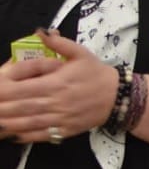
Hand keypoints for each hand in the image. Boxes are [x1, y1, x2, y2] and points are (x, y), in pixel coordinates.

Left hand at [0, 28, 119, 144]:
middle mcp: (57, 102)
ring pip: (28, 123)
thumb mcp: (80, 53)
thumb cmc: (96, 73)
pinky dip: (25, 136)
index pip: (23, 88)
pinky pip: (42, 135)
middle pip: (21, 107)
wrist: (118, 96)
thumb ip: (59, 44)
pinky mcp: (66, 130)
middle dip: (2, 108)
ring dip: (9, 123)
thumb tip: (40, 32)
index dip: (4, 91)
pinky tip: (13, 135)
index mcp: (57, 82)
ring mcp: (61, 118)